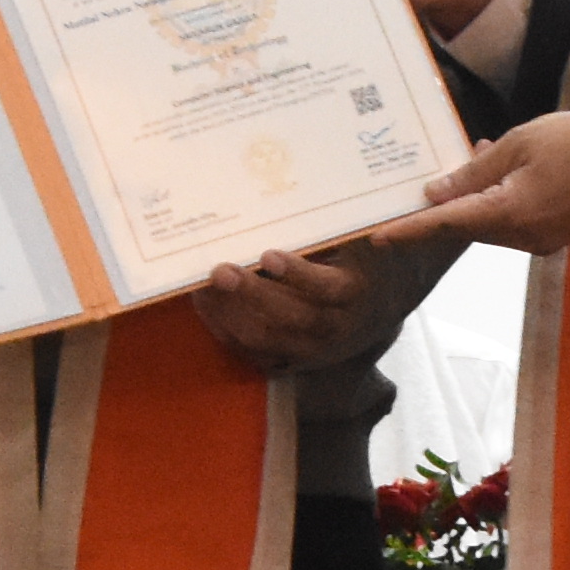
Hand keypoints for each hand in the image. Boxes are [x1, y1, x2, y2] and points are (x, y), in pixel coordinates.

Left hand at [191, 242, 385, 374]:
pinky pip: (248, 351)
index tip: (268, 255)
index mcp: (351, 293)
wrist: (365, 319)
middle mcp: (331, 326)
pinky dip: (224, 328)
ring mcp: (306, 348)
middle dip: (252, 293)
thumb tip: (334, 208)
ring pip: (264, 338)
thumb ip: (345, 228)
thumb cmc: (353, 266)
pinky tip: (206, 303)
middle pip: (290, 317)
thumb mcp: (357, 244)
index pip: (326, 289)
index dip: (297, 274)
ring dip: (230, 312)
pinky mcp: (284, 360)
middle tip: (221, 271)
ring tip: (204, 285)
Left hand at [372, 111, 569, 255]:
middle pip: (468, 225)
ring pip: (490, 224)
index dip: (410, 230)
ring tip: (480, 156)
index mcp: (510, 213)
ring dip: (477, 198)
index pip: (447, 224)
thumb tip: (436, 194)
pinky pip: (512, 223)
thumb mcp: (517, 145)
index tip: (379, 237)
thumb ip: (472, 172)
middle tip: (430, 176)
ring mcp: (540, 241)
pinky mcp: (553, 236)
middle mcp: (523, 237)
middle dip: (448, 204)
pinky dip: (499, 202)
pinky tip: (503, 172)